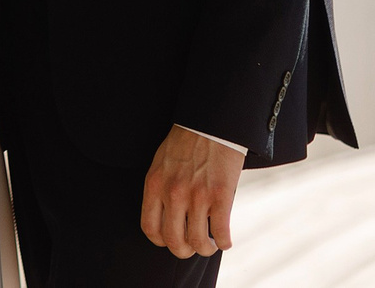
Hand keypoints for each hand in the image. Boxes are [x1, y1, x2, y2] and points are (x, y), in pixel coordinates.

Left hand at [140, 124, 243, 258]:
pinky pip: (221, 232)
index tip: (171, 240)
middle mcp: (173, 193)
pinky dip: (224, 242)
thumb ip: (160, 189)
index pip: (150, 228)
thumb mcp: (161, 164)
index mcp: (155, 185)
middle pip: (173, 241)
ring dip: (205, 248)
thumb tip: (164, 216)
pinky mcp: (220, 195)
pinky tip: (224, 240)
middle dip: (183, 251)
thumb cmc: (186, 142)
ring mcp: (197, 195)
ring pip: (197, 241)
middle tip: (191, 247)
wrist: (211, 123)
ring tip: (210, 244)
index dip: (161, 241)